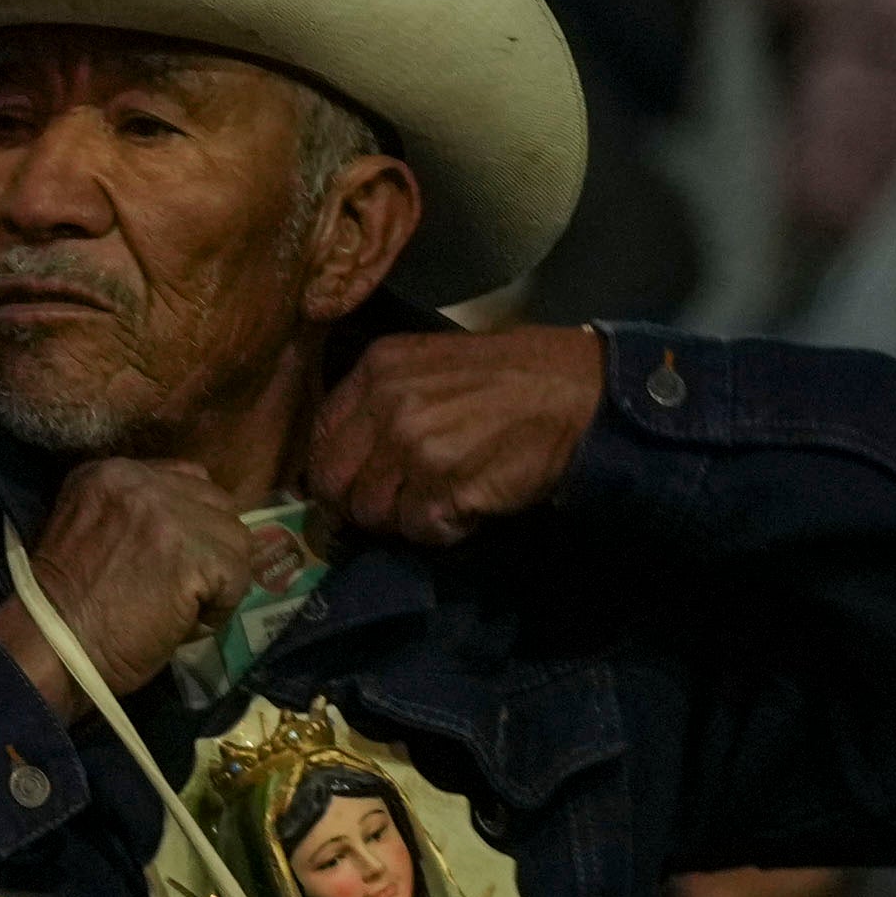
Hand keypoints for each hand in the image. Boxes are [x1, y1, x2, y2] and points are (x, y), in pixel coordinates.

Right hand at [0, 456, 302, 712]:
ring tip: (180, 610)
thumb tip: (189, 531)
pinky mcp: (192, 553)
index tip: (174, 561)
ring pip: (234, 539)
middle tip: (180, 590)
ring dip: (218, 580)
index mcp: (110, 472)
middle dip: (209, 549)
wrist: (51, 647)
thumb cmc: (64, 611)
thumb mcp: (88, 534)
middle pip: (217, 504)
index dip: (190, 525)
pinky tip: (184, 624)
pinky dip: (219, 609)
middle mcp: (140, 480)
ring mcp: (169, 513)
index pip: (186, 480)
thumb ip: (132, 518)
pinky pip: (237, 575)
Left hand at [304, 323, 604, 547]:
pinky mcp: (444, 487)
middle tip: (397, 505)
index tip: (354, 486)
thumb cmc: (512, 378)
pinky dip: (444, 530)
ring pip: (374, 514)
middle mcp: (387, 405)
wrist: (575, 394)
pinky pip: (420, 531)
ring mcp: (414, 448)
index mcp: (377, 369)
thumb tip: (350, 458)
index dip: (333, 471)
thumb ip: (384, 400)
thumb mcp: (432, 365)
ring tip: (443, 499)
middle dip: (361, 505)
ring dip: (406, 519)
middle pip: (335, 484)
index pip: (320, 437)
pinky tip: (469, 507)